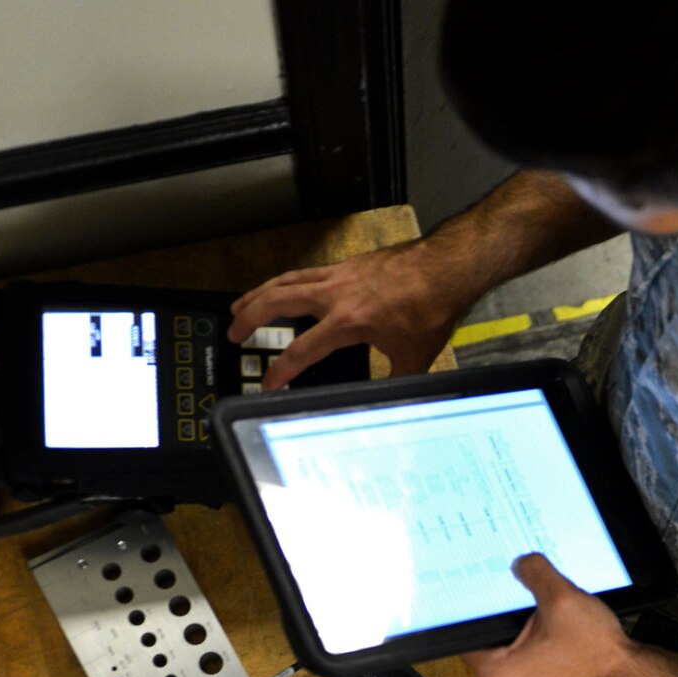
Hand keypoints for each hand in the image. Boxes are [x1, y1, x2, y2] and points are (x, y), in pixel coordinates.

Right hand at [228, 240, 472, 390]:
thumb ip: (392, 385)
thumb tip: (385, 409)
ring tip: (239, 305)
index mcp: (347, 321)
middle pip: (278, 301)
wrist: (446, 268)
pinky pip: (306, 272)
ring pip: (286, 280)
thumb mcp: (412, 358)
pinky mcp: (348, 266)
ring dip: (259, 293)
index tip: (266, 386)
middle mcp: (336, 294)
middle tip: (231, 333)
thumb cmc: (430, 309)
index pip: (302, 350)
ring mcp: (340, 275)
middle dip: (250, 318)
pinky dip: (287, 281)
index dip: (280, 372)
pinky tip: (282, 288)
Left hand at [461, 554, 650, 676]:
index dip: (467, 599)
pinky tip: (540, 606)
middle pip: (482, 629)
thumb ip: (535, 573)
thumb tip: (521, 561)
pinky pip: (517, 640)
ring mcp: (516, 676)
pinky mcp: (531, 670)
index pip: (461, 629)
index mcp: (495, 670)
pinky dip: (526, 622)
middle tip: (502, 575)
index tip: (471, 576)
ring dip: (513, 611)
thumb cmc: (595, 652)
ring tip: (526, 590)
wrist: (623, 673)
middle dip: (494, 602)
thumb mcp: (561, 600)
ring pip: (502, 632)